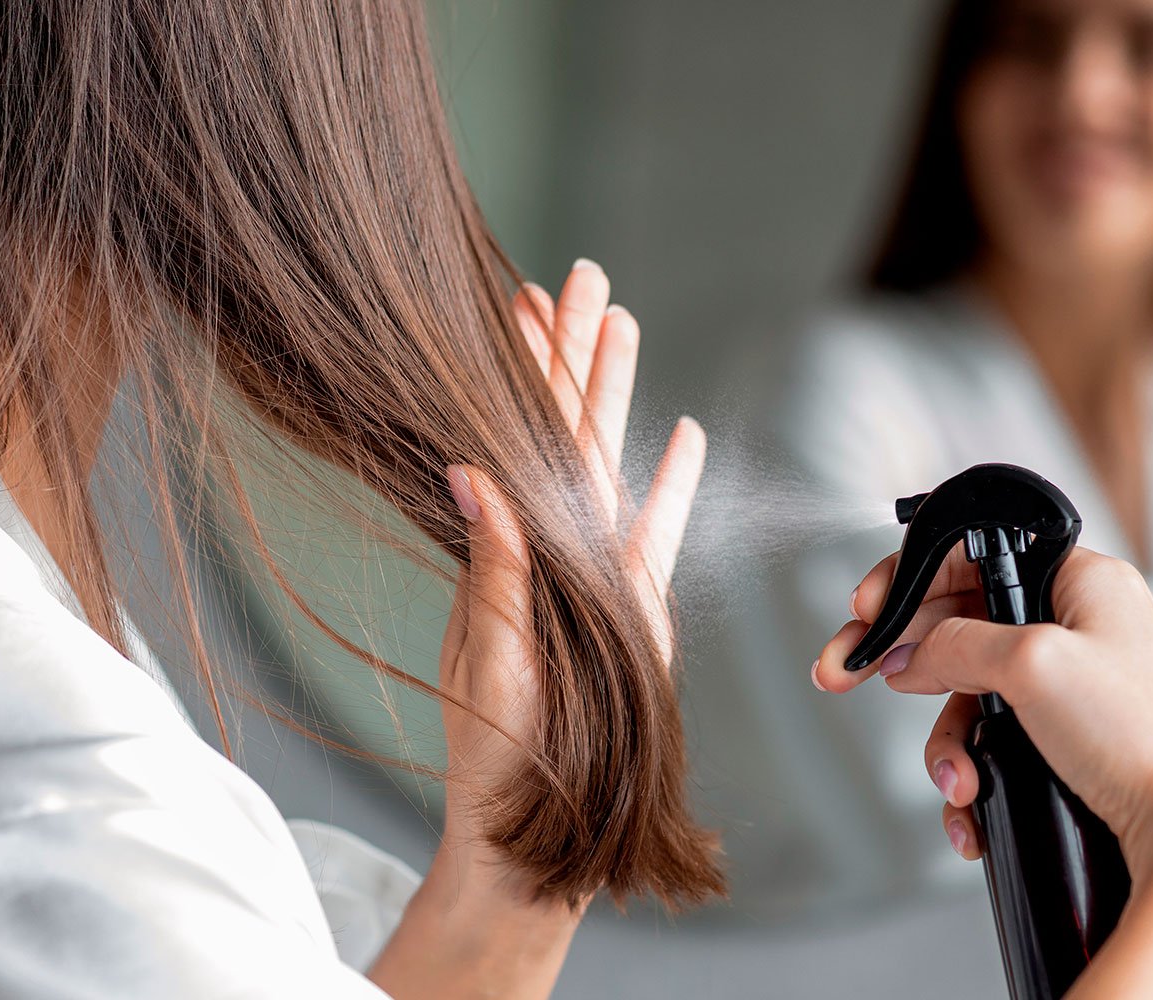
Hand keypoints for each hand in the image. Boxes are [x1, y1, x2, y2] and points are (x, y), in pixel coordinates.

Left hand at [371, 259, 704, 998]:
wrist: (538, 830)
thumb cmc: (494, 757)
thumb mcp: (486, 657)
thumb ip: (492, 569)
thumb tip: (470, 471)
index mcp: (507, 552)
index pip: (517, 439)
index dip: (522, 369)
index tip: (515, 297)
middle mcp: (552, 551)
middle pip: (568, 430)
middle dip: (573, 351)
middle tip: (580, 274)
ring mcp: (598, 575)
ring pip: (612, 463)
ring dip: (616, 394)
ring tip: (621, 322)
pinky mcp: (639, 609)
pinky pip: (657, 531)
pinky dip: (670, 484)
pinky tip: (683, 434)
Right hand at [814, 546, 1152, 997]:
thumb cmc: (1149, 738)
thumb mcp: (1034, 664)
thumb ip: (956, 644)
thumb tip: (909, 655)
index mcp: (1085, 582)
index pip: (975, 556)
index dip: (910, 580)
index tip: (864, 612)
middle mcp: (1084, 629)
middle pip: (962, 629)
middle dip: (908, 668)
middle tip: (847, 679)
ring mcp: (1082, 692)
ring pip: (974, 700)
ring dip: (947, 744)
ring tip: (956, 782)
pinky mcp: (1080, 748)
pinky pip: (1001, 749)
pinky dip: (974, 777)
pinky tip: (971, 811)